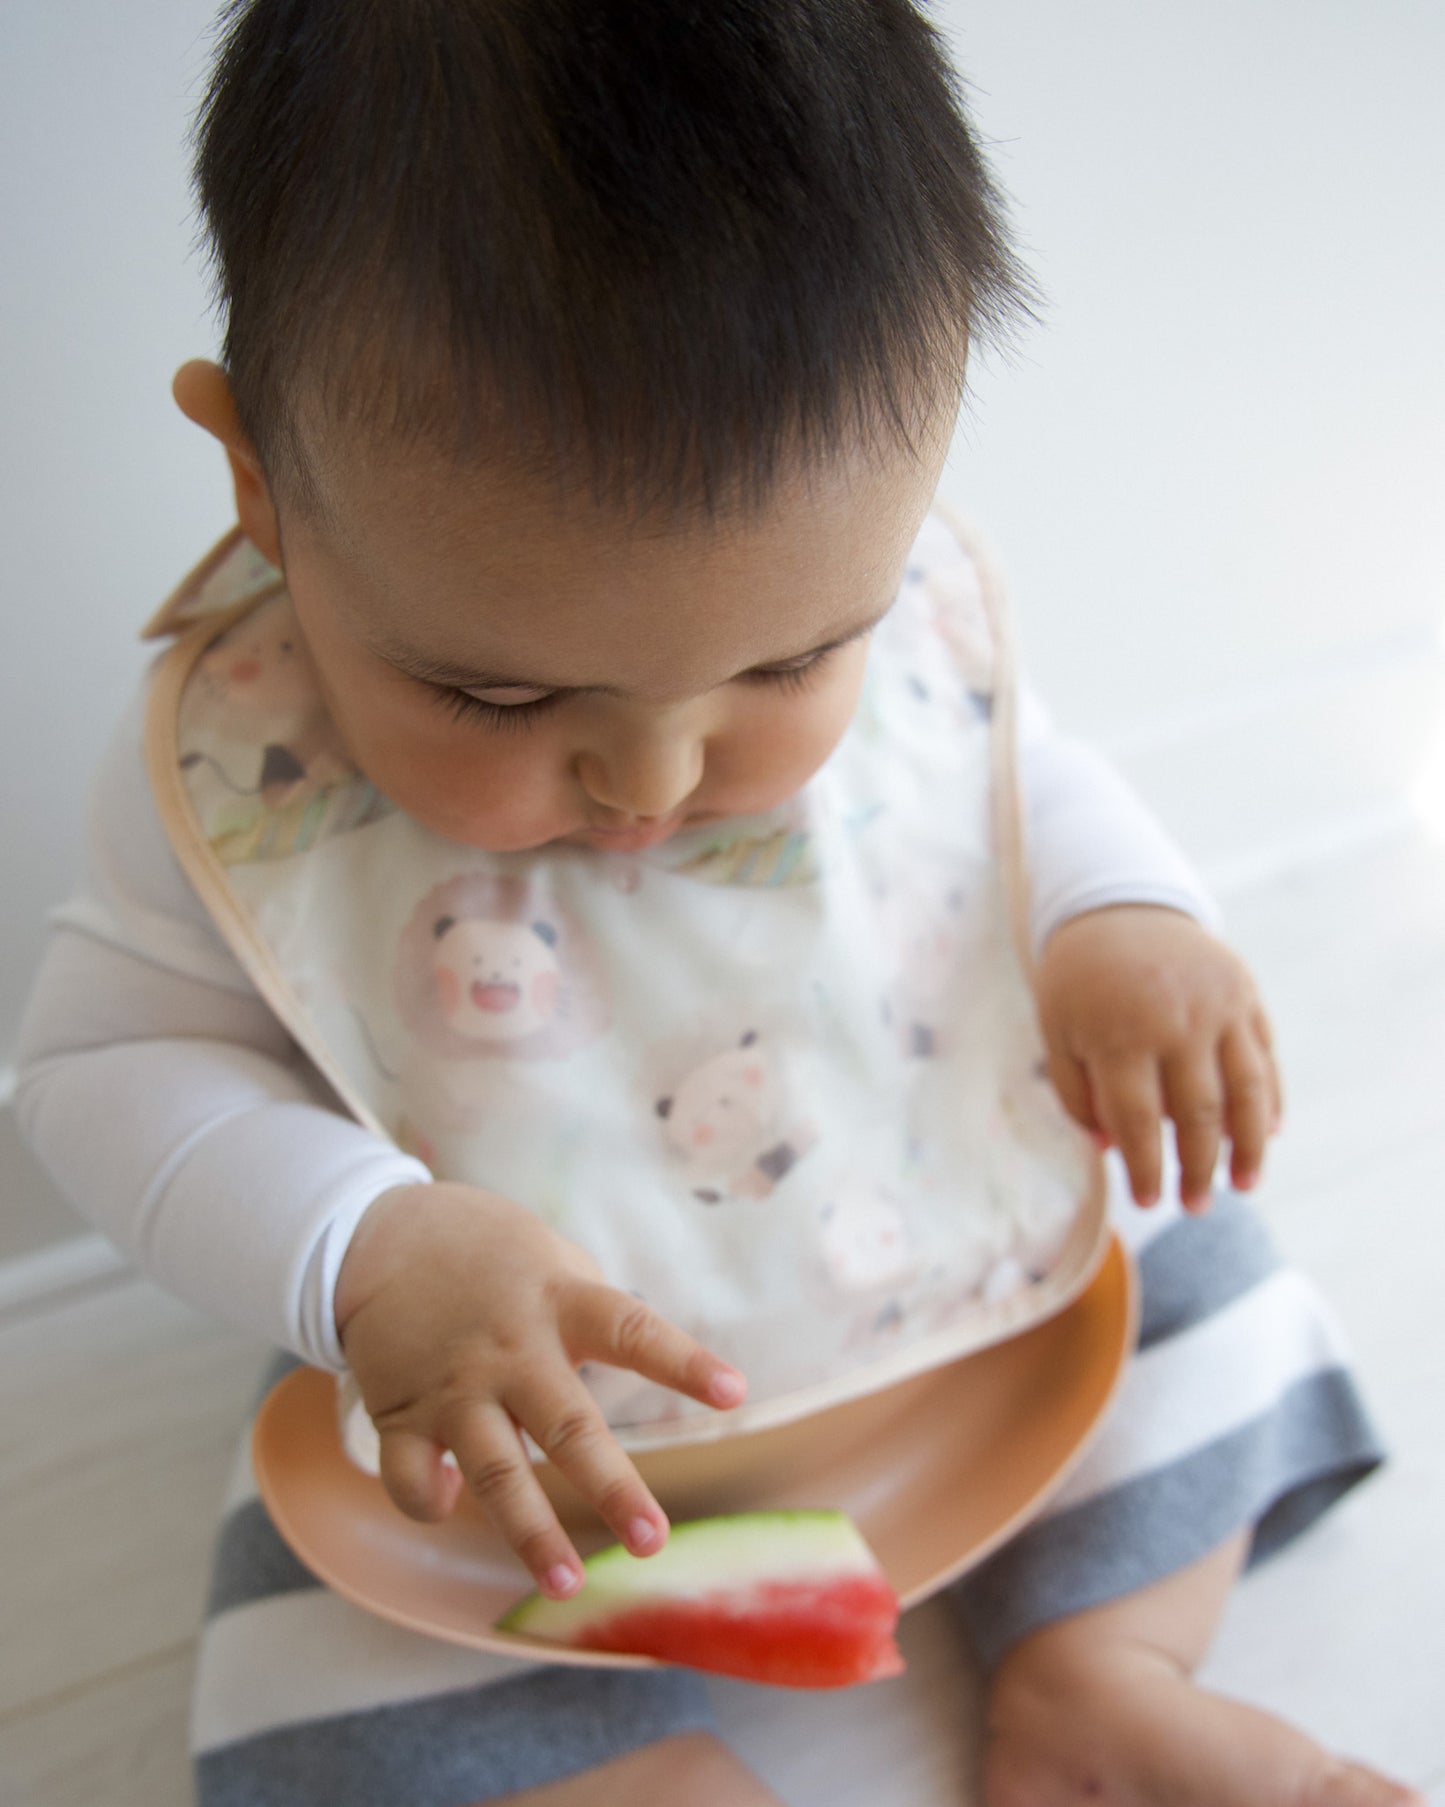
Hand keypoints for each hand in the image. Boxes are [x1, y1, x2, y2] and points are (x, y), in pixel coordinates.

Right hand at [334, 1182, 746, 1598]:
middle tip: (653, 1539)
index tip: (734, 1391)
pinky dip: (428, 1503)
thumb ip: (592, 1312)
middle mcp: (511, 1351)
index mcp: (558, 1304)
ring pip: (496, 1472)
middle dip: (612, 1489)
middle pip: (568, 1426)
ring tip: (568, 1584)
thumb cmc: (487, 1251)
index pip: (630, 1330)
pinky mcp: (401, 1413)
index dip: (682, 1362)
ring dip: (530, 1534)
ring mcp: (454, 1387)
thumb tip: (642, 1360)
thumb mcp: (550, 1259)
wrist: (379, 1235)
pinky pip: (413, 1477)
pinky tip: (446, 1507)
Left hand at [1034, 905, 1281, 1210]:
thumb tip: (1111, 1150)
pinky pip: (1265, 1057)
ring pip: (1245, 1091)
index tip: (1147, 1202)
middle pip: (1196, 1113)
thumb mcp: (1057, 1031)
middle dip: (1198, 1168)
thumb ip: (1078, 1093)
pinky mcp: (1246, 994)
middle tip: (1194, 1206)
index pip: (1138, 1120)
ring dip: (1247, 1147)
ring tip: (1243, 1187)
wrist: (1118, 908)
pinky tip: (1267, 1135)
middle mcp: (1176, 1021)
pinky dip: (1269, 1099)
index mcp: (1120, 1032)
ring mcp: (1218, 1006)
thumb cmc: (1078, 982)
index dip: (1145, 1168)